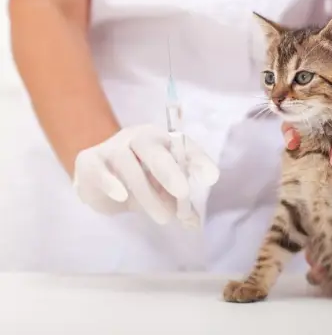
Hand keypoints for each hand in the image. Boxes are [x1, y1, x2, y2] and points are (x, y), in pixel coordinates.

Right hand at [73, 125, 219, 224]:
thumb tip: (194, 224)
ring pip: (128, 165)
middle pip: (153, 149)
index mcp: (162, 141)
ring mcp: (112, 147)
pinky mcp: (89, 161)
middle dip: (169, 171)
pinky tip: (120, 196)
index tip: (212, 178)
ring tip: (163, 219)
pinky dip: (109, 181)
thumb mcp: (163, 191)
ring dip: (146, 194)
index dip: (199, 160)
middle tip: (182, 193)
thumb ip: (179, 205)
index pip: (184, 146)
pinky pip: (99, 169)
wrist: (97, 179)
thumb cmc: (139, 180)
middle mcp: (138, 138)